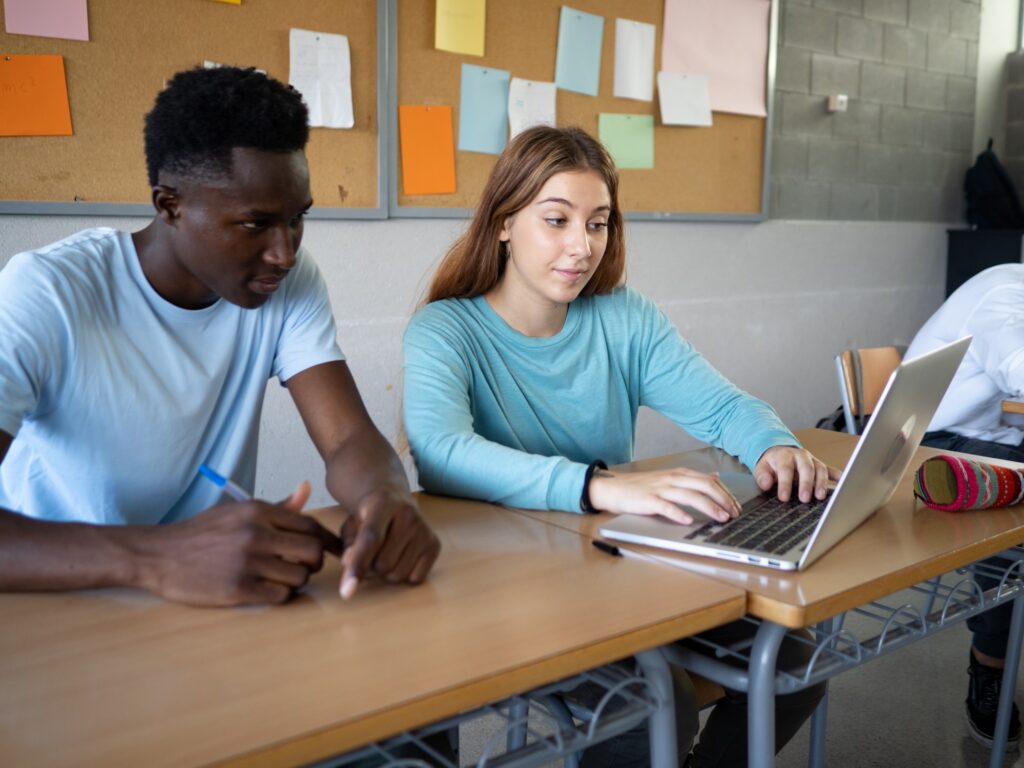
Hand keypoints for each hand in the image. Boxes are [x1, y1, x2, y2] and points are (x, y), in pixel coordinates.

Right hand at [142, 481, 340, 605]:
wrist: (159, 555)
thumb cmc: (202, 533)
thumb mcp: (237, 512)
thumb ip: (277, 506)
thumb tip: (307, 488)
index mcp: (257, 510)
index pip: (310, 525)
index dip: (326, 540)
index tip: (330, 550)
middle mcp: (256, 533)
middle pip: (312, 551)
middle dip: (314, 562)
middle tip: (303, 566)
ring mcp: (247, 561)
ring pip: (299, 576)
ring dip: (296, 581)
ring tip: (280, 578)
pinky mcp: (238, 588)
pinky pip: (280, 595)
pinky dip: (279, 595)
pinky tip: (266, 589)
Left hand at [338, 490, 440, 598]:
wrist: (396, 501)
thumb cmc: (369, 517)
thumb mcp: (351, 525)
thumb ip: (348, 546)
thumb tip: (350, 567)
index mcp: (383, 505)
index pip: (370, 540)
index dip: (357, 565)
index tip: (347, 591)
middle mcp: (408, 515)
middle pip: (383, 564)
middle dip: (370, 569)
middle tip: (370, 556)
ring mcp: (424, 530)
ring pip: (398, 575)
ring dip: (386, 574)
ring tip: (386, 555)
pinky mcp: (435, 544)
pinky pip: (415, 578)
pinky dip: (404, 575)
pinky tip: (402, 558)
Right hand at [587, 468, 741, 523]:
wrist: (613, 488)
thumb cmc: (641, 486)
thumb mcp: (670, 478)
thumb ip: (692, 478)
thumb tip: (715, 475)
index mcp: (679, 473)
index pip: (710, 480)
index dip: (726, 493)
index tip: (737, 507)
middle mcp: (673, 479)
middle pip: (704, 486)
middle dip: (723, 499)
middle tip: (734, 514)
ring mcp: (661, 489)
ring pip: (690, 495)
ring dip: (709, 507)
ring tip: (721, 518)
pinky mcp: (648, 500)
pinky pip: (666, 506)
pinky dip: (679, 513)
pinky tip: (688, 520)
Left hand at [754, 446, 840, 502]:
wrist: (779, 452)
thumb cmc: (771, 463)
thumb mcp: (761, 467)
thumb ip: (762, 475)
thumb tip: (766, 483)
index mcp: (785, 456)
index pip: (785, 469)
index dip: (785, 483)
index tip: (784, 497)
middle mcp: (800, 456)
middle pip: (806, 468)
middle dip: (806, 484)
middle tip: (804, 498)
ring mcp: (812, 460)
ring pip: (820, 469)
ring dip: (821, 483)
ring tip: (820, 496)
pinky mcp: (820, 465)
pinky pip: (830, 469)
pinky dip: (837, 475)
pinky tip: (843, 482)